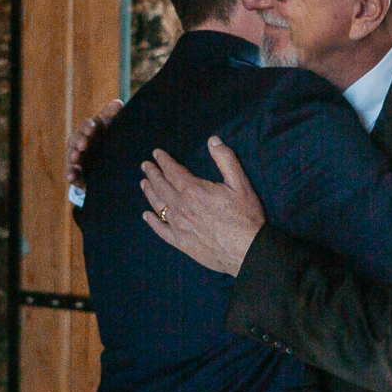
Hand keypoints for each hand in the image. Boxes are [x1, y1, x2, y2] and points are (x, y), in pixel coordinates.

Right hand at [67, 99, 123, 188]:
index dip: (88, 127)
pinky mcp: (76, 172)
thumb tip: (118, 103)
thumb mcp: (112, 131)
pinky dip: (71, 174)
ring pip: (72, 154)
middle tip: (84, 145)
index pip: (87, 125)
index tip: (93, 129)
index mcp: (90, 129)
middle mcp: (80, 140)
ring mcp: (76, 156)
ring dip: (74, 155)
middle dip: (80, 140)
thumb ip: (113, 116)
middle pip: (77, 137)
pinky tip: (73, 175)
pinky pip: (71, 173)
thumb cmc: (109, 143)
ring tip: (77, 157)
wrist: (110, 168)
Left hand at [139, 138, 265, 276]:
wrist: (247, 251)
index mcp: (194, 190)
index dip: (163, 160)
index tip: (156, 154)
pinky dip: (152, 221)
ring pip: (158, 206)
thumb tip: (213, 140)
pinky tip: (146, 216)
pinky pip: (161, 230)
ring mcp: (179, 226)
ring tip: (143, 183)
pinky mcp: (181, 242)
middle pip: (160, 186)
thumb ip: (225, 159)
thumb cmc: (246, 217)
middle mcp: (181, 207)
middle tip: (145, 166)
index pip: (172, 171)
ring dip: (149, 192)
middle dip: (152, 174)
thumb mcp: (240, 183)